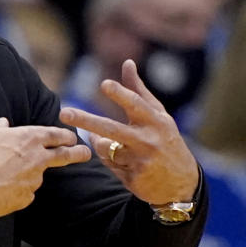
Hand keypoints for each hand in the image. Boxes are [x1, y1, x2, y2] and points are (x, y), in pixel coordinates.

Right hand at [0, 118, 90, 222]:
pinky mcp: (27, 197)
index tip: (72, 138)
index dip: (66, 136)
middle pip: (65, 155)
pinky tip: (1, 187)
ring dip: (28, 174)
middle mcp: (37, 158)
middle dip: (78, 153)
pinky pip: (26, 191)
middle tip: (86, 153)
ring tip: (4, 174)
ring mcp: (34, 180)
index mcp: (28, 138)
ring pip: (37, 175)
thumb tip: (2, 123)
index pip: (57, 134)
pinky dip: (18, 188)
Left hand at [59, 59, 198, 203]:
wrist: (182, 183)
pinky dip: (109, 158)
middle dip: (85, 121)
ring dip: (99, 142)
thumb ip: (139, 90)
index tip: (104, 84)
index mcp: (156, 121)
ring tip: (110, 141)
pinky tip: (123, 160)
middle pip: (111, 129)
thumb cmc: (166, 140)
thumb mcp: (159, 115)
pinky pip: (108, 164)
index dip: (120, 94)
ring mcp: (139, 161)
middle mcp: (148, 140)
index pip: (136, 104)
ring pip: (104, 147)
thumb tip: (127, 62)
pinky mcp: (132, 179)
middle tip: (63, 113)